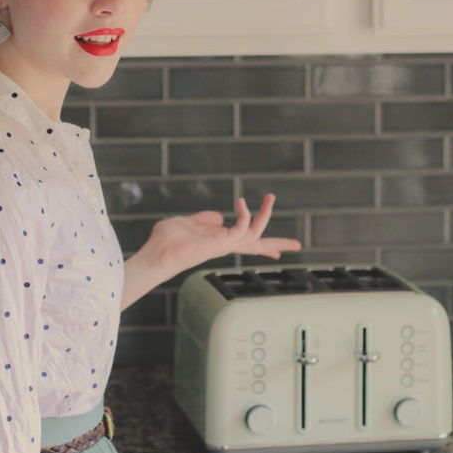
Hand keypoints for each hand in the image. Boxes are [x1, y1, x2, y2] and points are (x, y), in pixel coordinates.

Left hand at [149, 193, 299, 271]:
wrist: (156, 255)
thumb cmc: (165, 242)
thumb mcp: (187, 225)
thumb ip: (202, 221)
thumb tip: (218, 216)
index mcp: (217, 242)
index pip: (244, 244)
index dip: (261, 248)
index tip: (277, 254)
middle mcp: (224, 245)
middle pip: (256, 246)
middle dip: (277, 245)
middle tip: (296, 244)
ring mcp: (224, 245)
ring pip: (255, 235)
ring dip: (265, 215)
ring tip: (271, 197)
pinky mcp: (221, 243)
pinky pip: (242, 227)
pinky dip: (246, 214)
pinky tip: (242, 202)